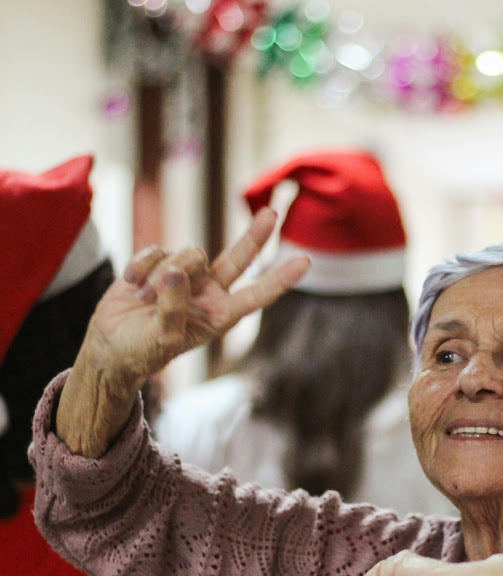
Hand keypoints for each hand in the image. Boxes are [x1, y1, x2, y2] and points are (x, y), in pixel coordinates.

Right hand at [84, 208, 308, 388]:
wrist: (111, 346)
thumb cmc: (145, 350)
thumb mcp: (164, 337)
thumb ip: (174, 306)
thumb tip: (176, 270)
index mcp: (220, 315)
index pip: (256, 294)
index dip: (280, 279)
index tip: (305, 263)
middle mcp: (208, 292)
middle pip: (238, 258)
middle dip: (254, 236)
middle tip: (272, 213)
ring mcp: (185, 275)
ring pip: (188, 254)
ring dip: (164, 275)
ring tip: (146, 298)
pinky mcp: (158, 262)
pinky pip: (157, 250)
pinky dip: (143, 265)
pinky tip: (132, 284)